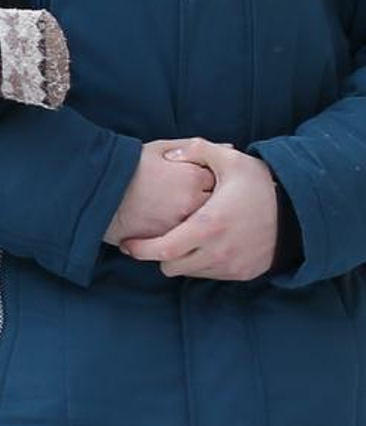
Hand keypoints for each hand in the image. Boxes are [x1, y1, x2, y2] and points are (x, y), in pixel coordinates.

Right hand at [103, 140, 215, 250]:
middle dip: (213, 203)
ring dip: (202, 221)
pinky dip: (190, 235)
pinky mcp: (170, 241)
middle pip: (219, 206)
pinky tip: (176, 226)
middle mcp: (194, 202)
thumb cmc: (127, 166)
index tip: (200, 182)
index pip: (221, 182)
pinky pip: (192, 241)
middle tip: (192, 199)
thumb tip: (229, 147)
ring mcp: (183, 224)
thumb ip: (194, 147)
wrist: (96, 190)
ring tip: (182, 212)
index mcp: (193, 176)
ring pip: (207, 226)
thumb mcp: (159, 148)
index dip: (212, 182)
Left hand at [124, 139, 279, 280]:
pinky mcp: (244, 273)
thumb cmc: (259, 184)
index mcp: (208, 225)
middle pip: (171, 266)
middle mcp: (219, 251)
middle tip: (155, 239)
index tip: (127, 246)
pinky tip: (202, 245)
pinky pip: (211, 275)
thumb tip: (166, 155)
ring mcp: (232, 265)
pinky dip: (201, 264)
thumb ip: (194, 150)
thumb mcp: (229, 159)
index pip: (164, 250)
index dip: (141, 250)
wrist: (299, 212)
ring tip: (180, 239)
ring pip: (190, 272)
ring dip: (181, 259)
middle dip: (159, 254)